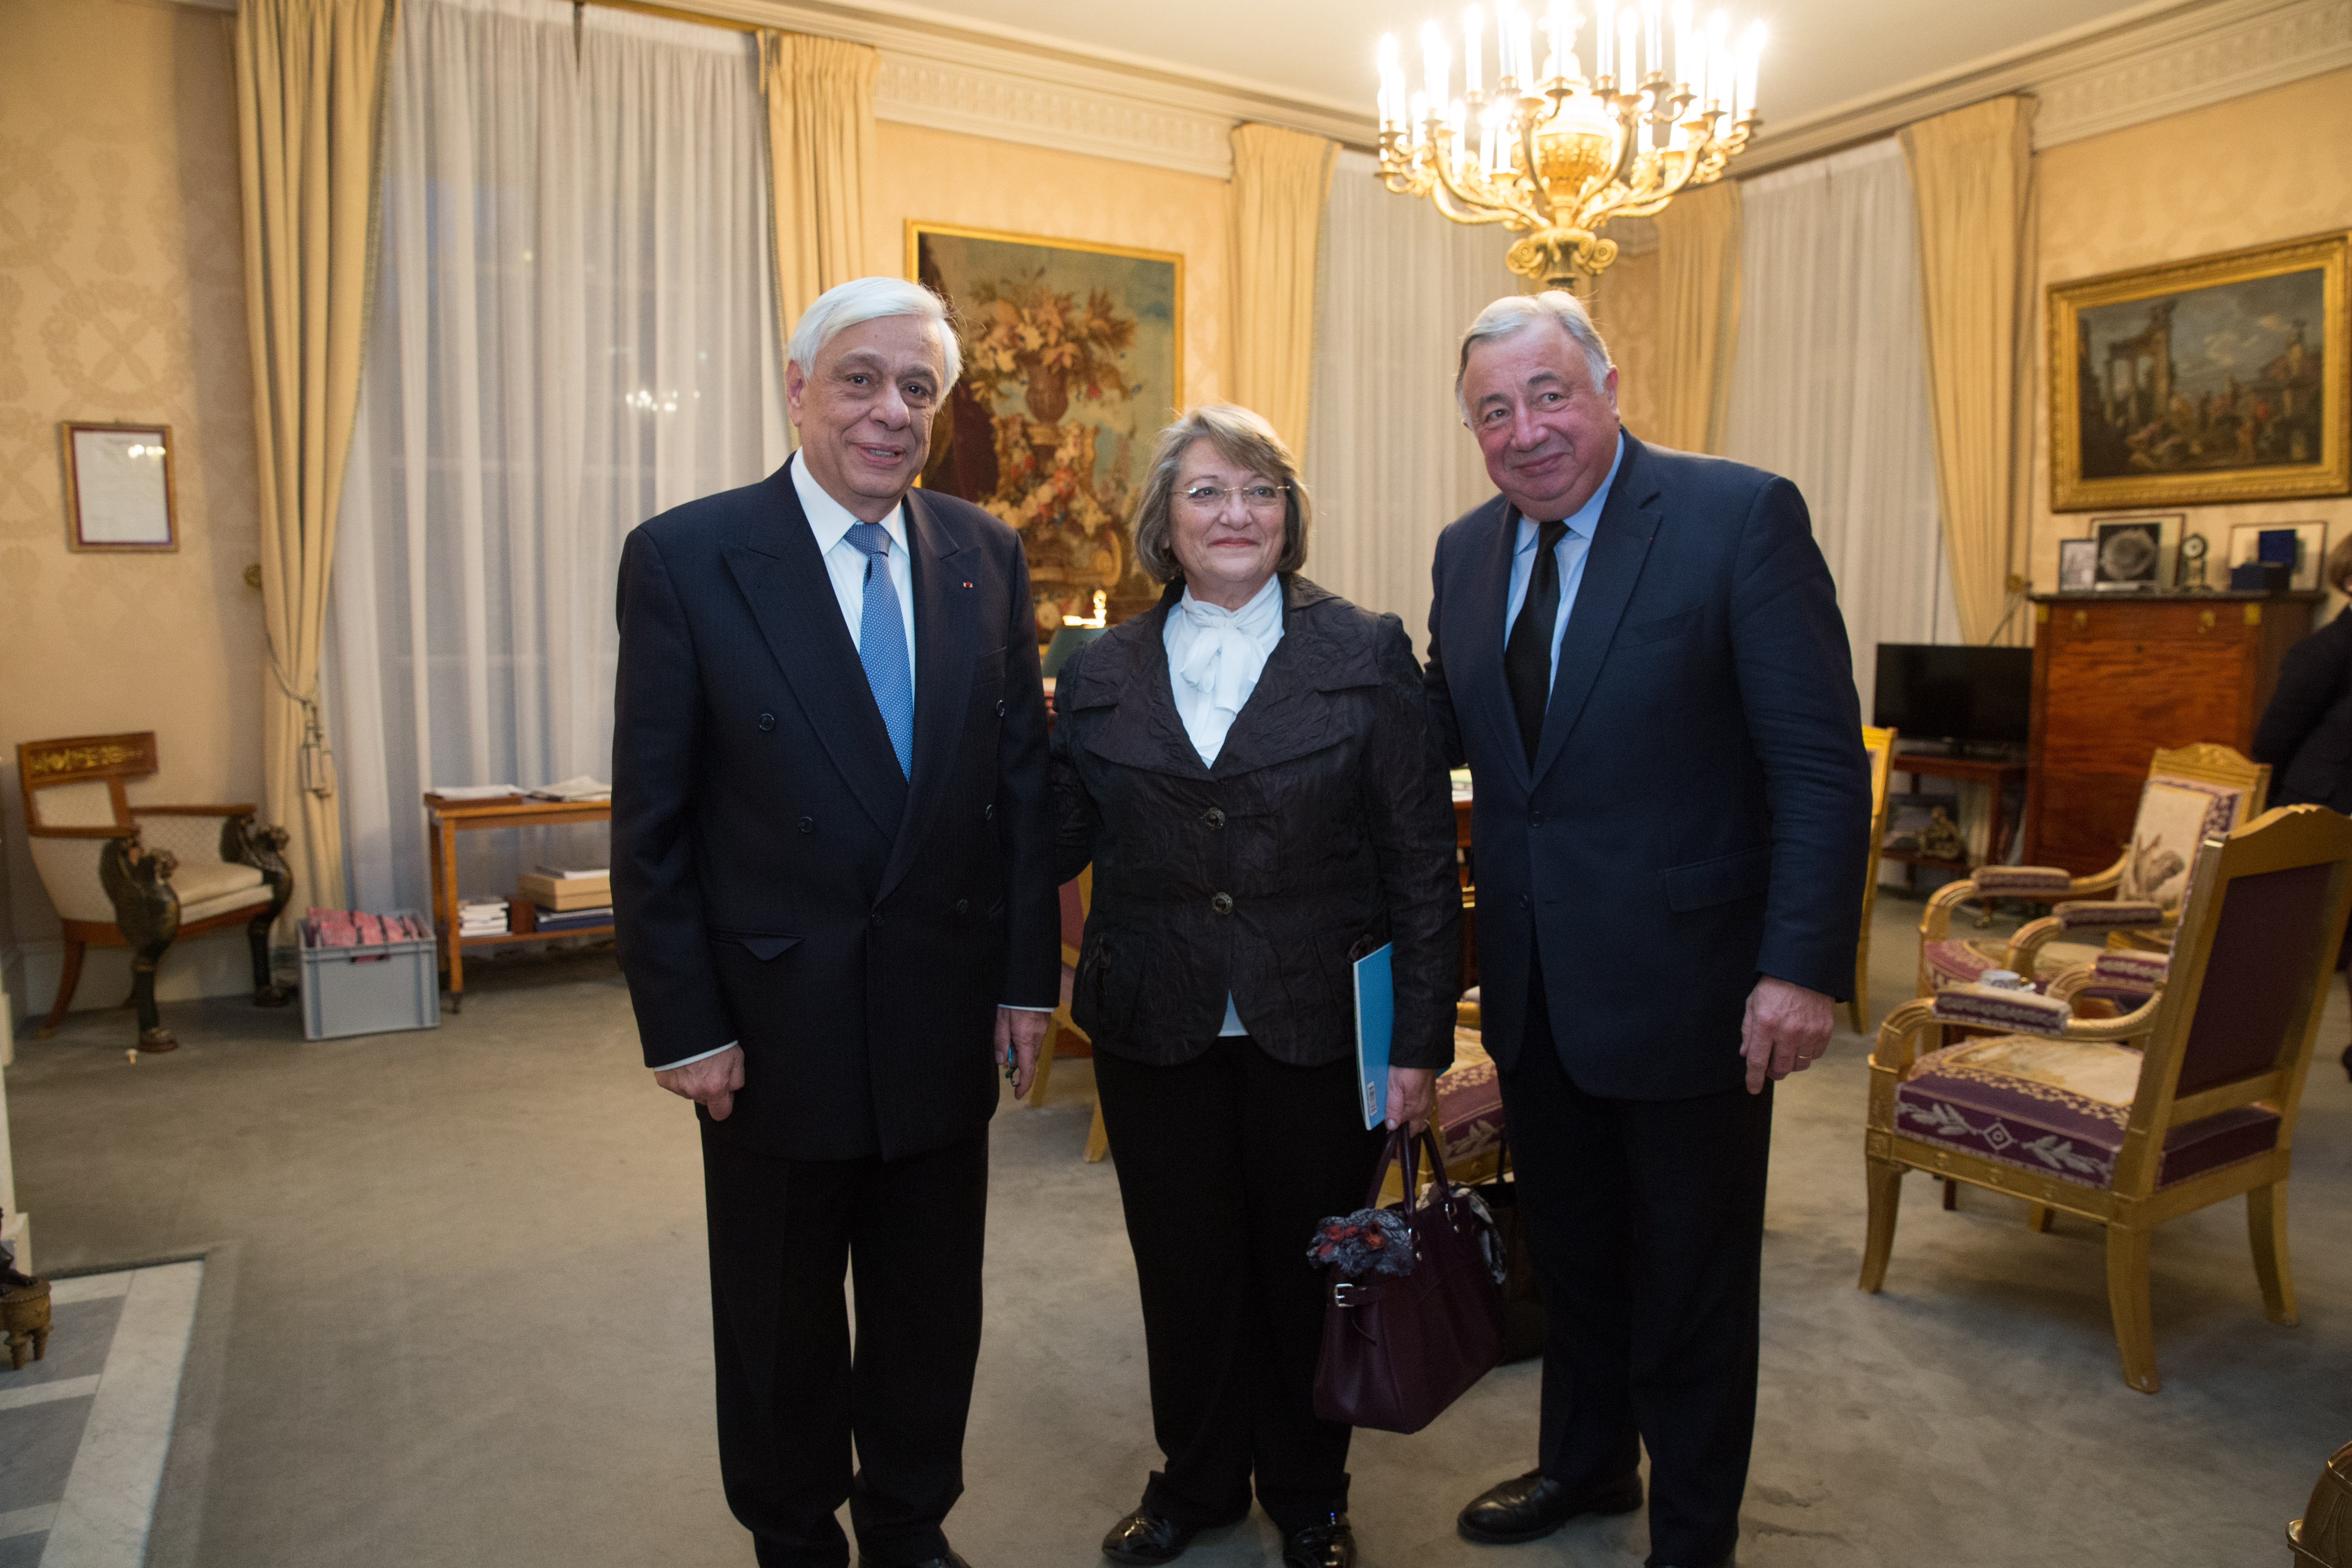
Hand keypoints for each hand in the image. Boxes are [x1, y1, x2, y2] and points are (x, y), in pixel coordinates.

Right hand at [655, 1044, 744, 1120]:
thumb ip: (736, 1079)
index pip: (720, 1113)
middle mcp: (694, 1091)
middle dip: (708, 1089)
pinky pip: (675, 1084)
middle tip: (709, 1068)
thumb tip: (732, 1091)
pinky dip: (678, 1076)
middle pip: (704, 1100)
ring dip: (693, 1082)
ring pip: (689, 1092)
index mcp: (714, 1088)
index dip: (724, 1104)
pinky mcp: (663, 1079)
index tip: (724, 1096)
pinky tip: (683, 1062)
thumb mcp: (736, 1057)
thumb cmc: (714, 1039)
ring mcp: (677, 1086)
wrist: (685, 1023)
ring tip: (695, 1062)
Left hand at [998, 1007, 1053, 1098]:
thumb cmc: (1014, 999)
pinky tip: (1015, 1030)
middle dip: (1017, 1064)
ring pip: (1031, 1050)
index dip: (1023, 1085)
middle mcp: (1037, 1038)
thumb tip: (1000, 1060)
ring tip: (1007, 1036)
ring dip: (1020, 1050)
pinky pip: (1034, 1040)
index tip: (1018, 1095)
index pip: (1027, 1070)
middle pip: (1029, 1060)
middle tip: (1004, 1057)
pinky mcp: (1043, 1024)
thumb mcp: (1001, 1019)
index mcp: (1026, 1039)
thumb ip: (1000, 1041)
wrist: (1030, 980)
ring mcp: (1042, 1031)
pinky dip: (1024, 1042)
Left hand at [1386, 1066, 1436, 1131]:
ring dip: (1413, 1120)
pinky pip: (1425, 1109)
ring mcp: (1429, 1101)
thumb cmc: (1406, 1068)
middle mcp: (1425, 1108)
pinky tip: (1410, 1103)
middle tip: (1393, 1123)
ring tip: (1401, 1114)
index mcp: (1415, 1110)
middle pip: (1416, 1128)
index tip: (1386, 1127)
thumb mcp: (1394, 1087)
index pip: (1403, 1128)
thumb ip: (1393, 1108)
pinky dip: (1417, 1111)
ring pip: (1422, 1118)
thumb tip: (1391, 1127)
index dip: (1393, 1128)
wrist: (1422, 1052)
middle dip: (1406, 1129)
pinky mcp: (1431, 1093)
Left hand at [1740, 976, 1834, 1093]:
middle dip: (1773, 1073)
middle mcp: (1788, 1032)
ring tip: (1786, 1052)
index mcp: (1765, 1025)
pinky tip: (1801, 1044)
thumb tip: (1745, 1053)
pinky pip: (1815, 1055)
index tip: (1753, 1088)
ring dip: (1790, 1064)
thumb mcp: (1753, 1004)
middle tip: (1770, 1067)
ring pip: (1799, 1065)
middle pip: (1780, 1068)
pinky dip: (1807, 1055)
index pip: (1757, 1061)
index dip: (1754, 1079)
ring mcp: (1808, 1033)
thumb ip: (1748, 1030)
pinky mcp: (1824, 1031)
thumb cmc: (1775, 985)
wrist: (1804, 968)